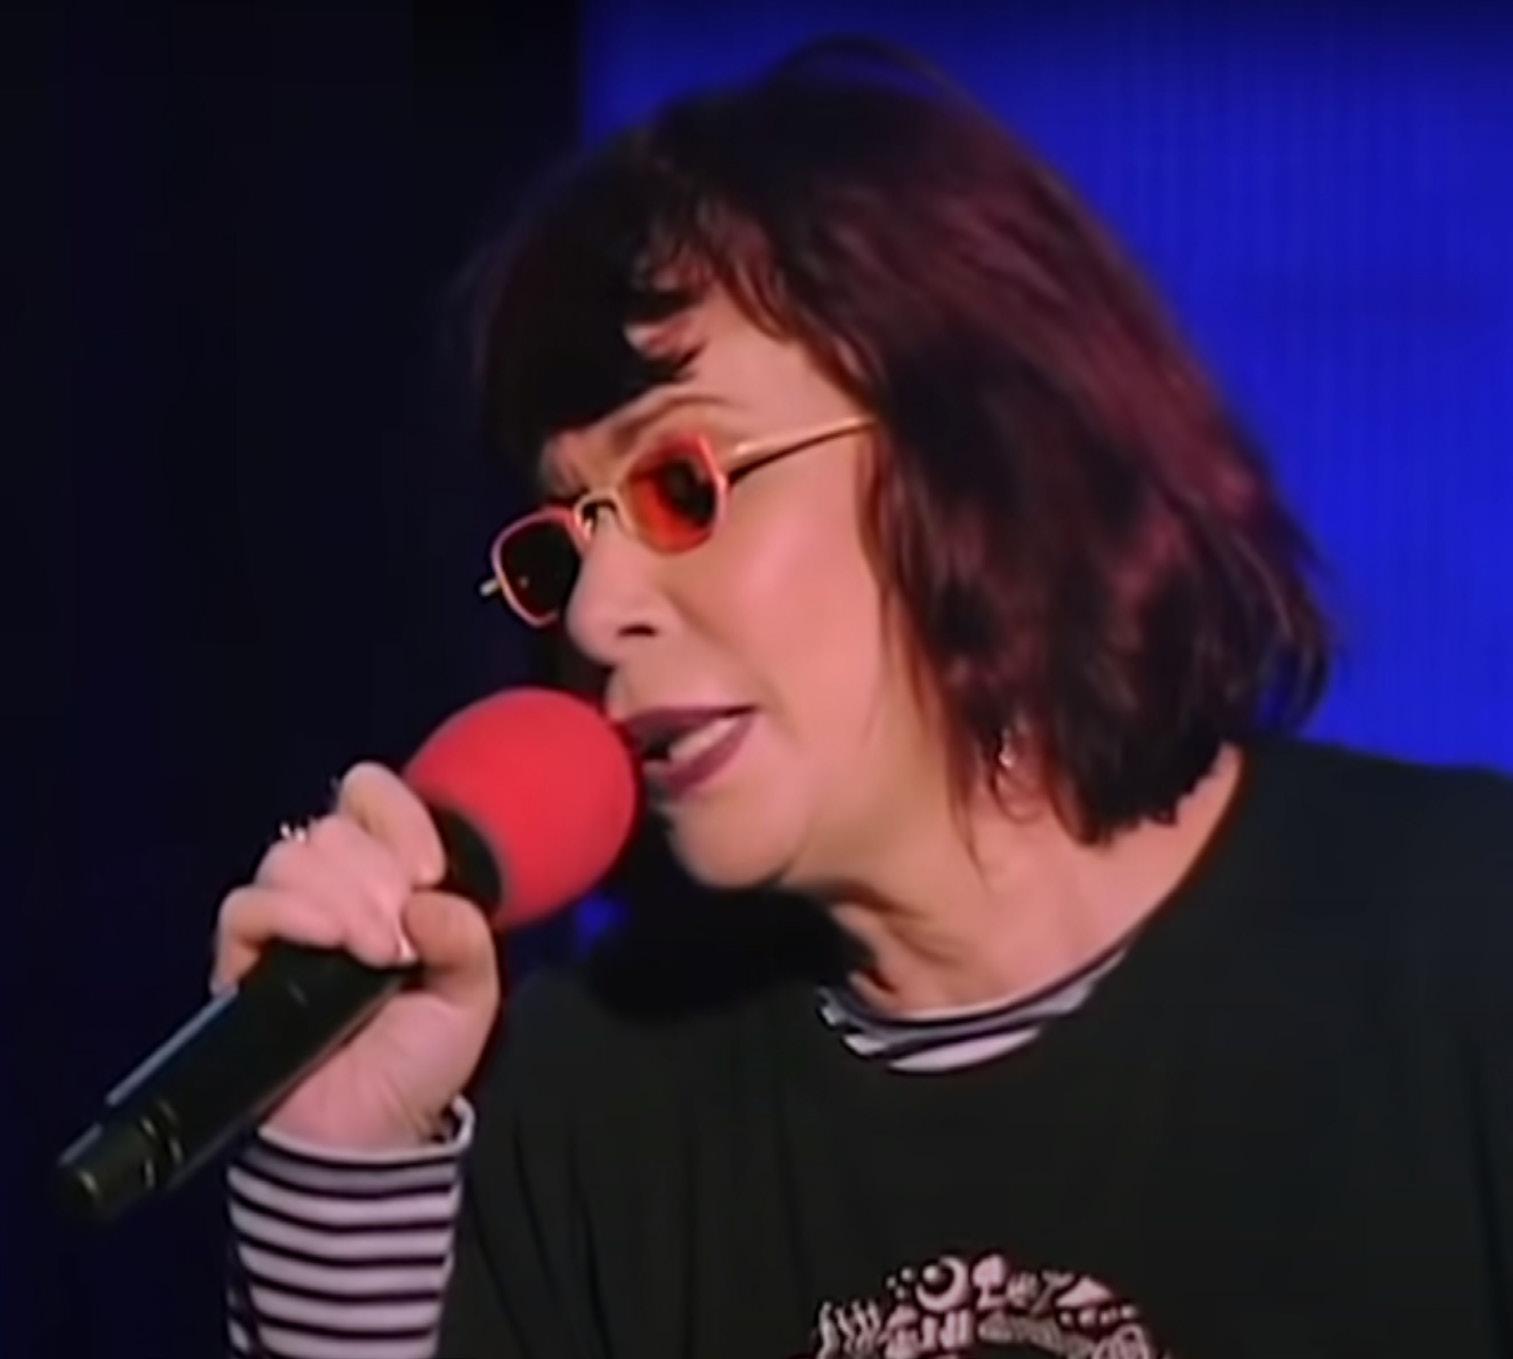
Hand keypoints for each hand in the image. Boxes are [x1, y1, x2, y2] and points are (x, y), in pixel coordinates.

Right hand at [211, 763, 500, 1149]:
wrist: (370, 1136)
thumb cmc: (418, 1060)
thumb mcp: (472, 993)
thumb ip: (467, 935)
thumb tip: (426, 900)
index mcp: (384, 879)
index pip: (368, 796)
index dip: (397, 816)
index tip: (428, 872)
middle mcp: (330, 891)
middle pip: (333, 828)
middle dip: (378, 875)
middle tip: (401, 938)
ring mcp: (283, 925)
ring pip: (291, 858)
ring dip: (342, 898)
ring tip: (376, 955)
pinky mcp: (241, 963)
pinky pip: (245, 908)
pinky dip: (289, 914)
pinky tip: (327, 944)